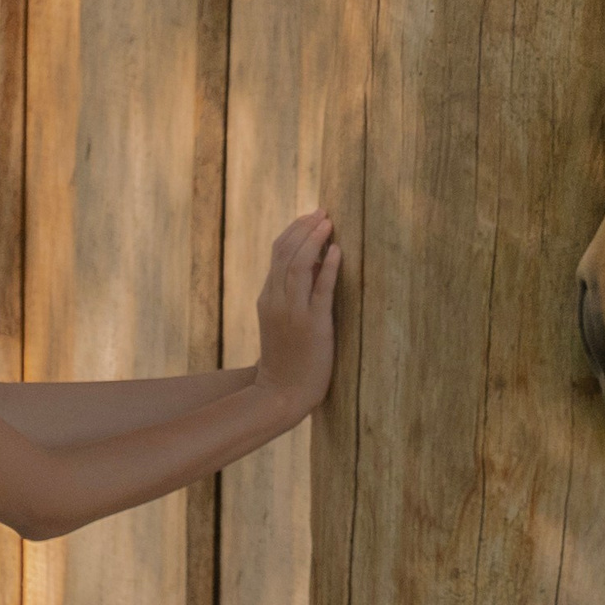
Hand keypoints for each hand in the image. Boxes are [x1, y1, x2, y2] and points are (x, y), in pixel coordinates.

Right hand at [254, 210, 340, 414]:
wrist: (282, 392)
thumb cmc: (286, 357)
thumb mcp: (279, 320)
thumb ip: (288, 293)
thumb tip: (311, 262)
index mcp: (267, 297)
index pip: (278, 253)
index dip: (295, 230)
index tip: (312, 216)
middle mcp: (276, 301)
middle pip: (286, 253)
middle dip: (305, 228)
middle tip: (322, 212)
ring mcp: (293, 313)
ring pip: (299, 266)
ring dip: (315, 240)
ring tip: (329, 223)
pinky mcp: (313, 326)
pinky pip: (320, 291)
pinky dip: (328, 268)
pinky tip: (337, 251)